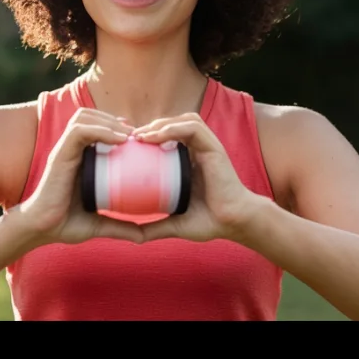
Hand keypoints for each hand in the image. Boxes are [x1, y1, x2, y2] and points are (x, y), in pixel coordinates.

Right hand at [19, 108, 144, 245]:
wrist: (41, 229)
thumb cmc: (64, 224)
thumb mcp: (98, 224)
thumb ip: (120, 227)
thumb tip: (143, 238)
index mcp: (79, 159)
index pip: (96, 128)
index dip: (117, 127)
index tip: (138, 140)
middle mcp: (70, 150)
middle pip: (90, 116)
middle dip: (113, 119)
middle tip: (135, 134)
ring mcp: (64, 151)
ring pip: (84, 117)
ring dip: (108, 121)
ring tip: (128, 134)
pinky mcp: (60, 155)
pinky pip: (78, 131)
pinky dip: (99, 130)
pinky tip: (119, 139)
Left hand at [131, 112, 263, 242]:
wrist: (233, 223)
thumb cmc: (209, 222)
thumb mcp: (174, 223)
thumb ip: (154, 227)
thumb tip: (130, 237)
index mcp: (188, 161)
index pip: (166, 138)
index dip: (146, 136)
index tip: (125, 146)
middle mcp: (198, 150)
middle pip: (171, 125)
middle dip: (149, 127)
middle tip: (129, 139)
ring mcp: (207, 147)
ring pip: (182, 121)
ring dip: (160, 124)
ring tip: (140, 136)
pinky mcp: (214, 147)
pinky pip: (193, 128)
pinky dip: (174, 128)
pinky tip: (157, 136)